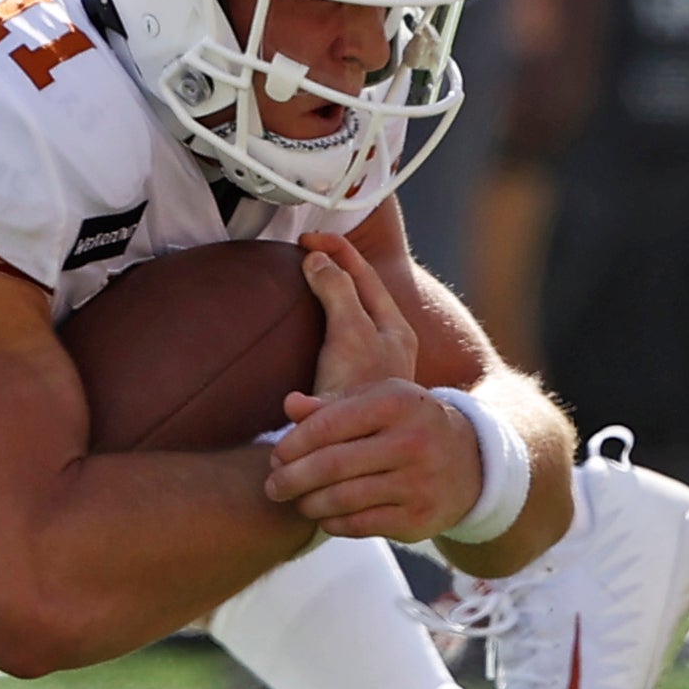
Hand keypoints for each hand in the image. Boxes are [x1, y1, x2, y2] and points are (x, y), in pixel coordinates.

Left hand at [264, 379, 481, 540]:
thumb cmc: (405, 424)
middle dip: (292, 478)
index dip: (294, 444)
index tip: (276, 456)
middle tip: (273, 487)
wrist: (470, 461)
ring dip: (309, 503)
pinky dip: (333, 524)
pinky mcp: (419, 519)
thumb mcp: (376, 402)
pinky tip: (324, 516)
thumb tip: (289, 406)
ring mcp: (419, 483)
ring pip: (343, 499)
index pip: (329, 425)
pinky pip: (360, 525)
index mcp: (398, 403)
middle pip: (332, 465)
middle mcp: (413, 442)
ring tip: (297, 501)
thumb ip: (331, 405)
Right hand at [293, 232, 417, 405]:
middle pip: (357, 290)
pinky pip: (329, 335)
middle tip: (302, 250)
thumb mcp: (350, 334)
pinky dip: (315, 316)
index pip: (364, 274)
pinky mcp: (343, 381)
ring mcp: (365, 362)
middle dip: (332, 266)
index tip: (305, 238)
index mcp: (394, 328)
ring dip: (323, 289)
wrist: (355, 450)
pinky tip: (294, 319)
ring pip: (344, 312)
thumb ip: (337, 293)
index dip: (336, 250)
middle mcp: (385, 343)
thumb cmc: (360, 392)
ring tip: (298, 274)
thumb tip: (317, 260)